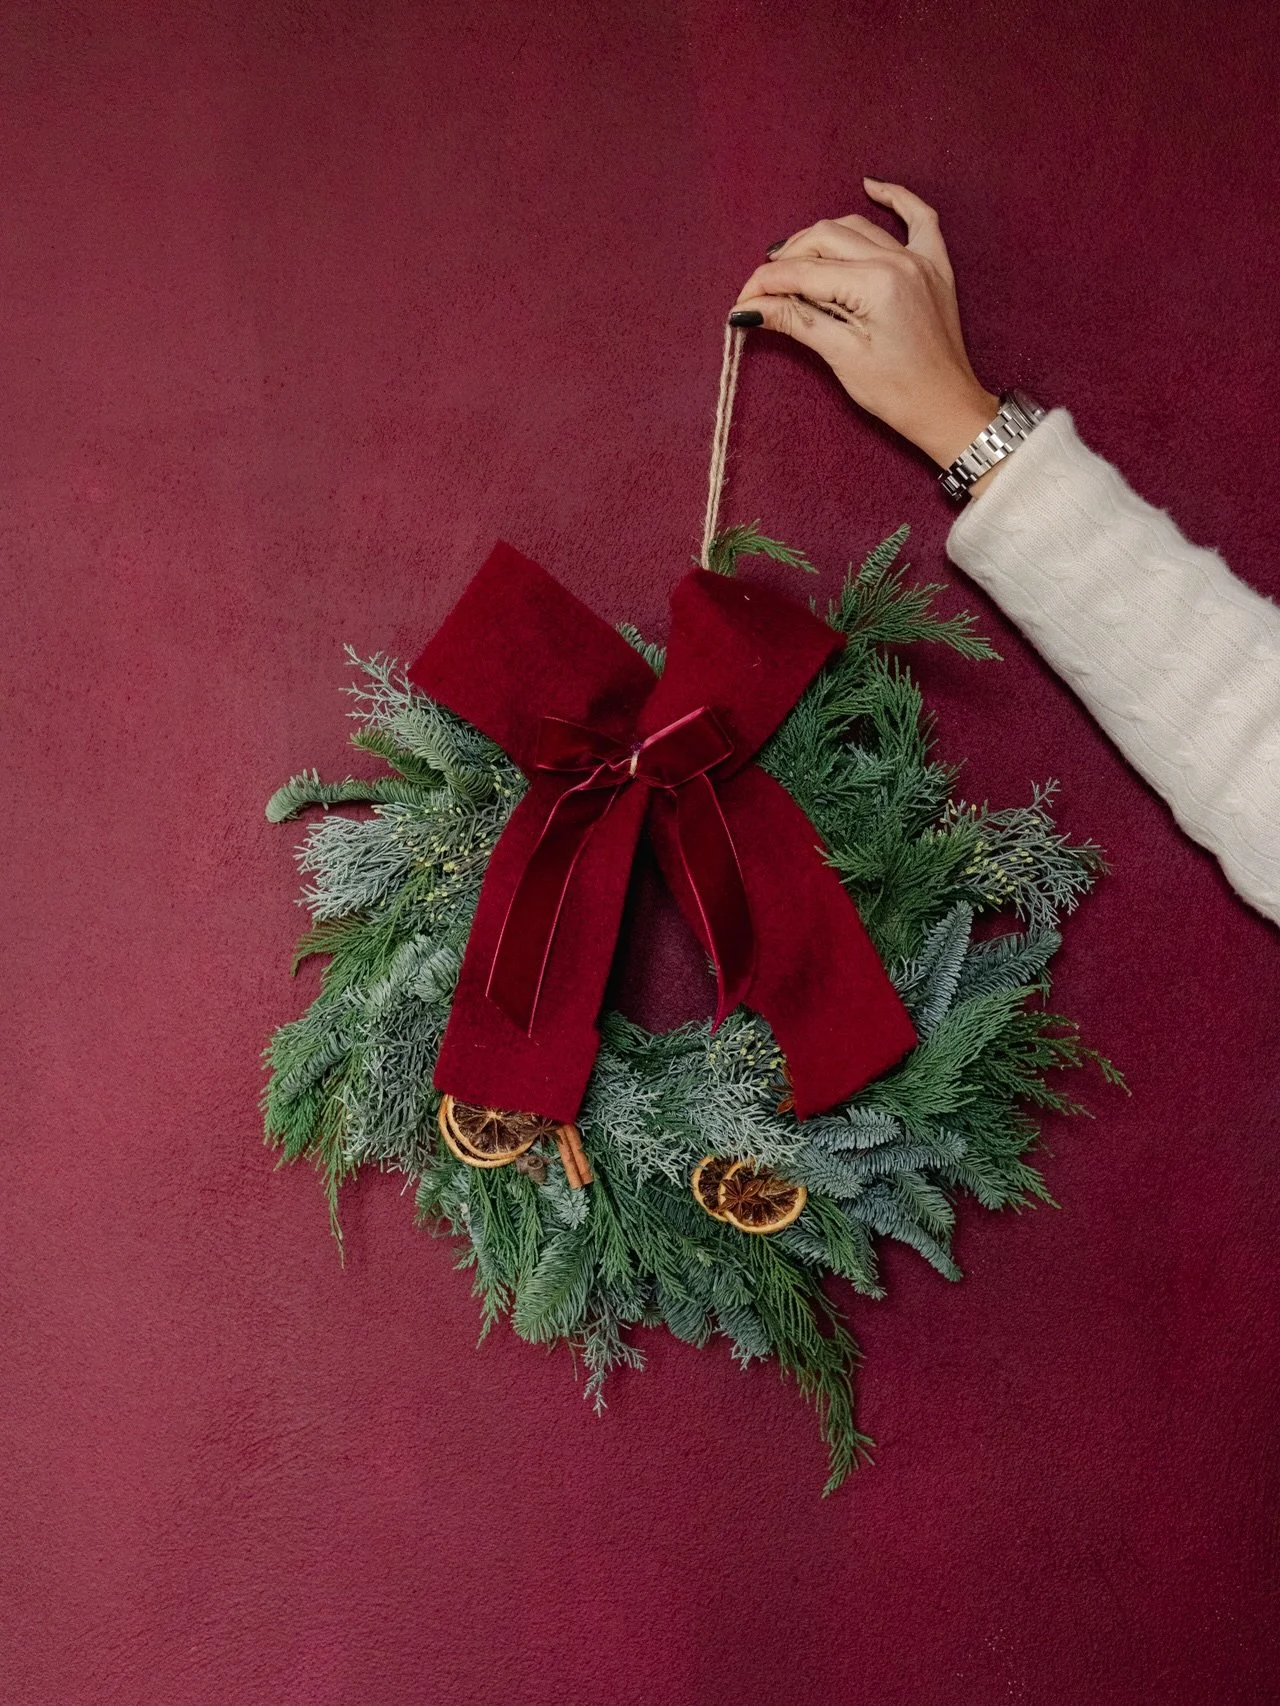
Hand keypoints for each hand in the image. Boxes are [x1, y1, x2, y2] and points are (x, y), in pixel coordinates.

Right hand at [731, 179, 997, 471]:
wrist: (947, 409)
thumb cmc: (897, 393)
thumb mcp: (841, 356)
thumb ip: (796, 320)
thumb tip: (751, 308)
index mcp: (874, 284)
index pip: (804, 272)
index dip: (765, 285)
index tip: (742, 302)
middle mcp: (897, 260)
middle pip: (824, 239)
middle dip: (787, 261)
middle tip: (763, 290)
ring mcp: (919, 258)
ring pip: (856, 228)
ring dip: (820, 239)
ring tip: (795, 263)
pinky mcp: (934, 265)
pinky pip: (917, 218)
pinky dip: (894, 199)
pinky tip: (870, 186)